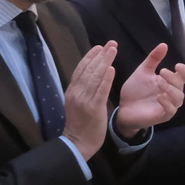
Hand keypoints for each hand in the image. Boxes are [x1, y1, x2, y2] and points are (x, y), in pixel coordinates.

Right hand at [62, 42, 117, 158]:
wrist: (78, 142)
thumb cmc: (80, 123)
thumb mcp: (77, 102)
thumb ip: (82, 89)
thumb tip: (90, 74)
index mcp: (72, 90)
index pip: (81, 69)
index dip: (90, 56)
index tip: (99, 46)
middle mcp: (77, 92)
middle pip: (89, 69)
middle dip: (100, 55)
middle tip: (111, 43)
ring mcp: (84, 100)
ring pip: (95, 77)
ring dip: (105, 61)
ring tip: (113, 50)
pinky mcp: (93, 108)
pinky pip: (100, 90)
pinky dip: (106, 79)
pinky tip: (112, 68)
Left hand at [113, 43, 184, 135]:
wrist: (123, 108)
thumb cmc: (135, 90)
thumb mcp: (143, 71)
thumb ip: (153, 59)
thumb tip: (164, 44)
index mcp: (169, 82)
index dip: (184, 70)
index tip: (176, 65)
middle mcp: (172, 94)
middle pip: (181, 85)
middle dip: (173, 77)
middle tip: (161, 72)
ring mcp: (168, 105)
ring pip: (179, 98)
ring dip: (171, 89)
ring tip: (160, 83)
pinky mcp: (162, 116)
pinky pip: (171, 110)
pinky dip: (167, 103)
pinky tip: (159, 97)